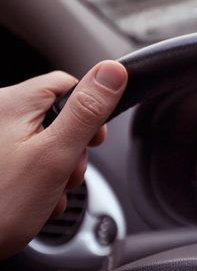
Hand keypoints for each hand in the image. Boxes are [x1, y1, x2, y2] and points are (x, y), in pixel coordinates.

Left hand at [0, 61, 126, 258]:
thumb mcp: (55, 156)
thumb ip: (87, 112)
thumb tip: (112, 71)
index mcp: (10, 102)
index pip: (68, 84)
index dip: (90, 113)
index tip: (93, 141)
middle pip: (56, 115)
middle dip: (71, 149)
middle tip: (65, 175)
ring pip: (41, 140)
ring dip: (55, 169)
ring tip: (47, 194)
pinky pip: (22, 156)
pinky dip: (34, 177)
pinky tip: (33, 199)